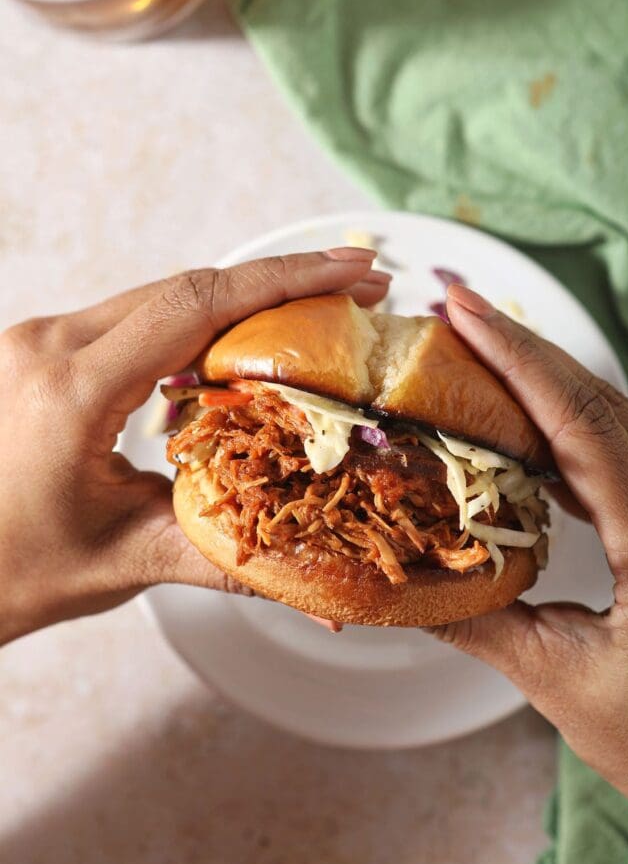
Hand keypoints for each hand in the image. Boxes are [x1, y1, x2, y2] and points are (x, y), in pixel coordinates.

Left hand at [0, 249, 387, 646]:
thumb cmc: (11, 571)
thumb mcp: (127, 561)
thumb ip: (228, 557)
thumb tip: (320, 594)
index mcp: (72, 391)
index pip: (197, 306)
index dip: (285, 281)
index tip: (351, 270)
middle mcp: (49, 345)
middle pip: (188, 288)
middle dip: (282, 283)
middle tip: (358, 286)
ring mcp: (41, 341)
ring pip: (164, 297)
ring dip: (243, 299)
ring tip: (316, 307)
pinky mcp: (44, 349)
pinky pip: (136, 318)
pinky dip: (200, 321)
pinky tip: (242, 338)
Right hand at [427, 284, 627, 863]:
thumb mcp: (554, 678)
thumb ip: (472, 621)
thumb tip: (390, 581)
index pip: (581, 425)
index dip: (518, 360)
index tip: (465, 312)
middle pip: (597, 398)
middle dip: (521, 346)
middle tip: (453, 304)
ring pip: (609, 413)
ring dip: (539, 374)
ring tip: (471, 343)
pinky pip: (613, 445)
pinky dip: (559, 416)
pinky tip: (514, 408)